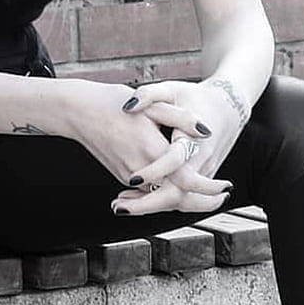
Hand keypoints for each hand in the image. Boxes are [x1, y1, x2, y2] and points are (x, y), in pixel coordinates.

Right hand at [62, 78, 229, 210]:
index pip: (184, 179)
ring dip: (186, 200)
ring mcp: (128, 176)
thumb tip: (206, 131)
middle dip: (202, 202)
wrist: (77, 111)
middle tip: (223, 197)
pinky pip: (149, 192)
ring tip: (210, 195)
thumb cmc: (115, 102)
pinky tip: (184, 188)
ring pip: (162, 198)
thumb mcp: (152, 103)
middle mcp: (139, 170)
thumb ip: (182, 118)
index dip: (207, 186)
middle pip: (176, 198)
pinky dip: (168, 194)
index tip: (225, 185)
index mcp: (150, 150)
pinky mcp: (121, 176)